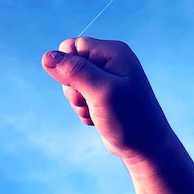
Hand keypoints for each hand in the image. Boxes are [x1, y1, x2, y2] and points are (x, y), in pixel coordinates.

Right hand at [42, 37, 172, 162]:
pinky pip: (80, 97)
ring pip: (72, 83)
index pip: (73, 45)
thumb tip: (47, 56)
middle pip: (70, 65)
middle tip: (89, 101)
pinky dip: (84, 110)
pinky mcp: (103, 95)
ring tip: (96, 111)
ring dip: (77, 101)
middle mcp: (111, 61)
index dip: (67, 65)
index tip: (78, 85)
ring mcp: (108, 79)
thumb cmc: (129, 118)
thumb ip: (74, 71)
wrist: (146, 148)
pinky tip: (98, 118)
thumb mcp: (100, 91)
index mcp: (113, 52)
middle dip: (72, 87)